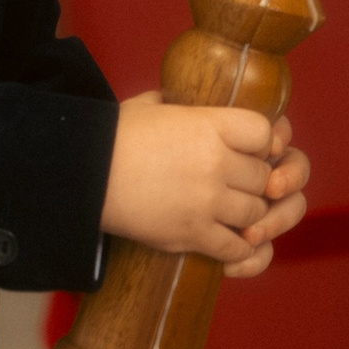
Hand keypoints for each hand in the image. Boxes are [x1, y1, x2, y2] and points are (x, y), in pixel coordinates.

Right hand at [101, 96, 310, 277]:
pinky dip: (237, 248)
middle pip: (263, 176)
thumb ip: (176, 103)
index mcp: (209, 125)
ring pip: (255, 212)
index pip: (265, 133)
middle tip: (235, 184)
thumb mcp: (149, 106)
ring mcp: (207, 201)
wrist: (83, 176)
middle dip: (253, 182)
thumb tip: (181, 100)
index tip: (247, 150)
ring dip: (246, 215)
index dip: (261, 143)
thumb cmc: (112, 138)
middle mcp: (215, 162)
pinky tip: (227, 241)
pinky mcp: (192, 234)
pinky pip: (235, 247)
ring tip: (228, 211)